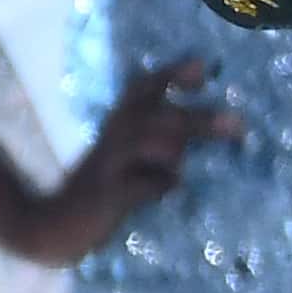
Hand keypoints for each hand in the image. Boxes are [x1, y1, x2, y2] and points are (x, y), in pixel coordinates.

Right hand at [13, 58, 237, 266]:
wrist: (53, 225)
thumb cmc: (104, 187)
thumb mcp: (130, 155)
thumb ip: (166, 137)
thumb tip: (219, 126)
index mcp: (119, 124)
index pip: (142, 89)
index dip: (170, 75)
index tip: (203, 67)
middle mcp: (114, 137)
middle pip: (157, 116)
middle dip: (198, 119)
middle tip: (238, 124)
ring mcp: (109, 166)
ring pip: (149, 143)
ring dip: (174, 150)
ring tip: (184, 164)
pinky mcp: (107, 195)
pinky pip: (140, 185)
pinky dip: (159, 186)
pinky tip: (169, 189)